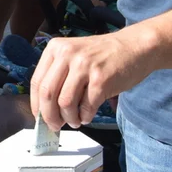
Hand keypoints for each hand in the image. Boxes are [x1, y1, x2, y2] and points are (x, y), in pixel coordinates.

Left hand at [30, 28, 155, 131]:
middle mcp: (67, 54)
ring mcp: (84, 66)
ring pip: (65, 103)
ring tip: (76, 120)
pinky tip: (87, 115)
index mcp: (56, 48)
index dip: (36, 105)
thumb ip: (59, 74)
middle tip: (54, 126)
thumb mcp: (74, 54)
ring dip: (69, 118)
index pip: (36, 82)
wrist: (134, 46)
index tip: (39, 118)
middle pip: (47, 94)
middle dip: (49, 116)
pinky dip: (85, 116)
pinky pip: (86, 107)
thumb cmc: (103, 54)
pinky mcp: (101, 79)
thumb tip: (46, 107)